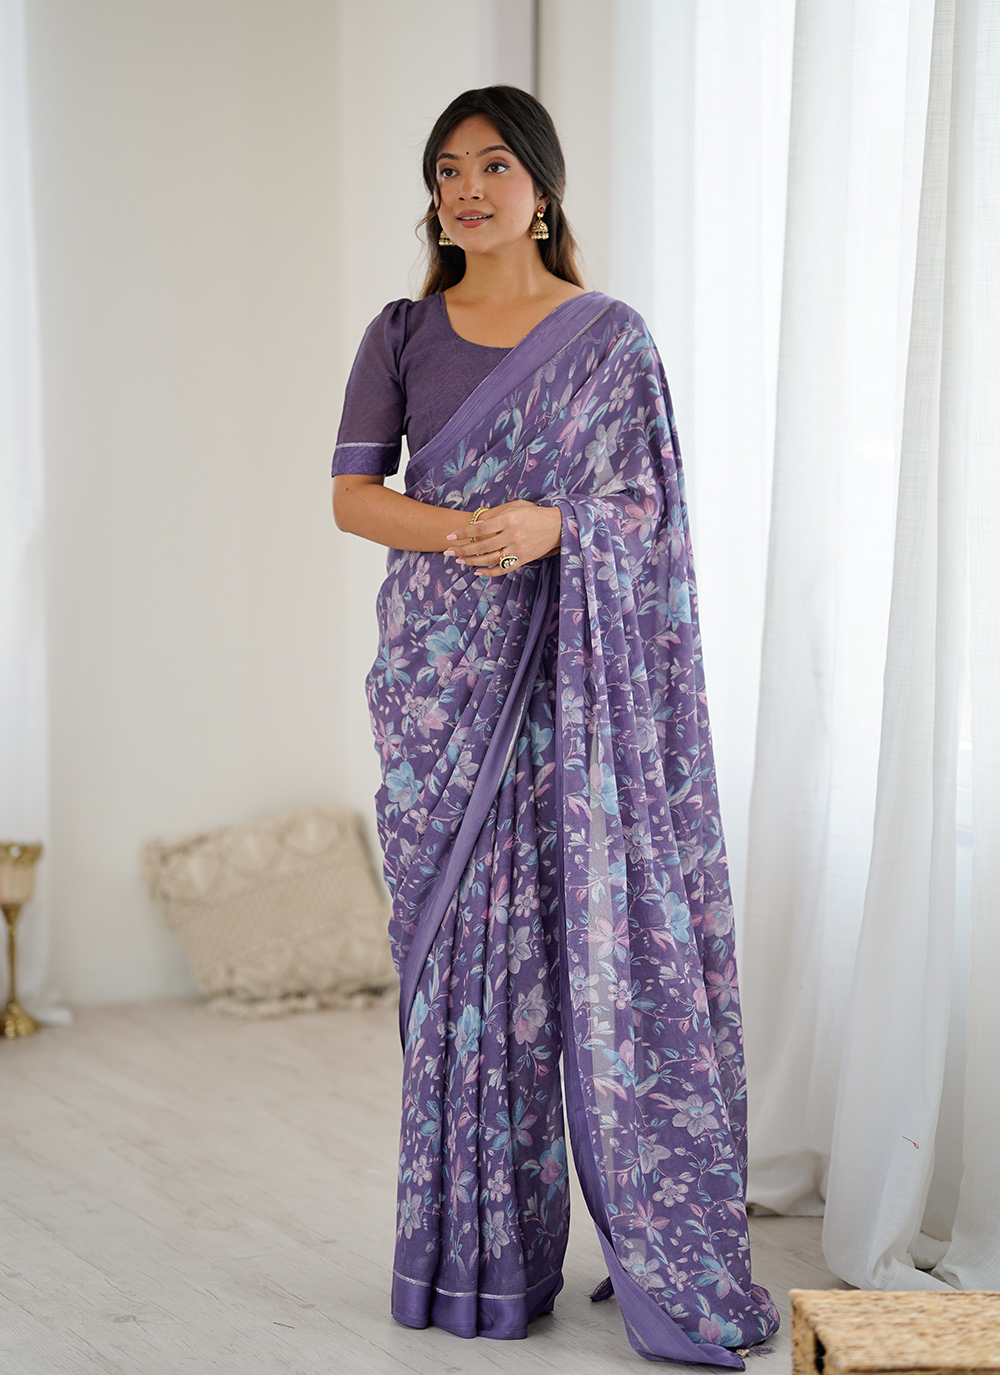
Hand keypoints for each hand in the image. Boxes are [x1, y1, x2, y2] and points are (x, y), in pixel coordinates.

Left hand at [444, 500, 561, 576]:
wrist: (557, 526)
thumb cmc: (533, 513)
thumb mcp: (515, 506)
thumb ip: (495, 514)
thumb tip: (475, 523)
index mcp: (508, 520)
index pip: (480, 527)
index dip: (464, 532)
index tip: (450, 535)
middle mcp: (512, 535)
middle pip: (481, 545)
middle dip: (462, 549)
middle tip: (447, 551)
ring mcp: (517, 549)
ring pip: (489, 559)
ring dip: (471, 561)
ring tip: (458, 560)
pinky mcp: (522, 559)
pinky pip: (502, 569)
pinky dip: (489, 572)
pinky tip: (477, 572)